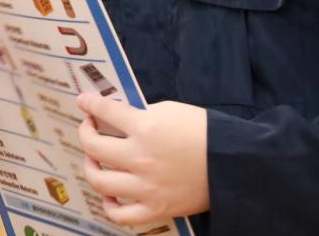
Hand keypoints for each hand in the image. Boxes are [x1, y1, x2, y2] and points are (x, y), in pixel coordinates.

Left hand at [76, 92, 209, 226]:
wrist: (234, 163)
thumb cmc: (205, 132)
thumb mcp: (170, 110)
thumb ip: (141, 114)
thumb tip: (119, 118)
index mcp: (145, 127)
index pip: (105, 111)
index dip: (89, 104)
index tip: (84, 102)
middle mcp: (140, 158)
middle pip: (93, 146)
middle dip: (85, 132)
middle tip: (89, 128)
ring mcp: (146, 187)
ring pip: (99, 180)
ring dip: (90, 166)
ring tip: (94, 159)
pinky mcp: (156, 208)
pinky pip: (120, 215)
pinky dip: (108, 204)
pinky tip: (109, 192)